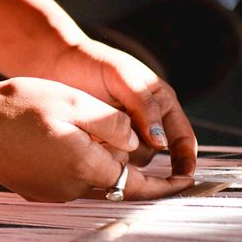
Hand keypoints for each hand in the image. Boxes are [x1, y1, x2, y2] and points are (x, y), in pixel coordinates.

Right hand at [0, 78, 192, 201]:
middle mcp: (70, 189)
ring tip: (92, 134)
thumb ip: (112, 123)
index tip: (188, 182)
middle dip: (130, 166)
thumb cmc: (17, 107)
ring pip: (92, 182)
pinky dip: (78, 167)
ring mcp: (50, 193)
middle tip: (130, 138)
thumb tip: (135, 141)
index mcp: (86, 167)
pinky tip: (62, 142)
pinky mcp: (34, 191)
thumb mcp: (72, 102)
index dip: (167, 185)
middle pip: (116, 183)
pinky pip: (69, 183)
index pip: (138, 183)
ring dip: (101, 165)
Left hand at [45, 37, 197, 176]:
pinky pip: (107, 160)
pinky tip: (87, 142)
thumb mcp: (123, 76)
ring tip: (97, 134)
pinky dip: (100, 156)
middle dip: (138, 153)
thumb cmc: (92, 63)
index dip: (186, 160)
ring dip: (116, 154)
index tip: (184, 178)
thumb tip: (160, 141)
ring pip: (129, 160)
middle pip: (152, 154)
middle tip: (118, 142)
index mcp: (161, 104)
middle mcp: (144, 123)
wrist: (55, 64)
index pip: (182, 138)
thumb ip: (145, 105)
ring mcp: (121, 135)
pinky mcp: (99, 143)